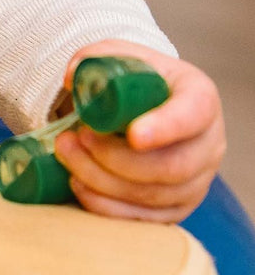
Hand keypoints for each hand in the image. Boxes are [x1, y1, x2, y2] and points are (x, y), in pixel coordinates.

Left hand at [54, 41, 225, 222]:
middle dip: (115, 158)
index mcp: (200, 98)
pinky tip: (78, 185)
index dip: (165, 128)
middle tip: (74, 137)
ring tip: (66, 153)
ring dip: (102, 180)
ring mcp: (197, 180)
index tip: (133, 135)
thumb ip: (94, 59)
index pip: (193, 115)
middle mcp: (208, 143)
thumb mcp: (115, 55)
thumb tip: (73, 79)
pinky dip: (107, 206)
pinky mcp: (177, 206)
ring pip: (154, 196)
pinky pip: (145, 219)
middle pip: (172, 166)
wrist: (142, 105)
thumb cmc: (131, 78)